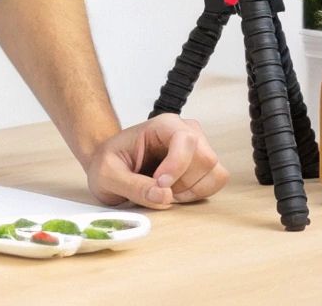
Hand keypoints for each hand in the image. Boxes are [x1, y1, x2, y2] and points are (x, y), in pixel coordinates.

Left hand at [85, 114, 229, 209]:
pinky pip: (214, 182)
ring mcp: (197, 148)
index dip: (178, 165)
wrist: (109, 164)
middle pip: (205, 159)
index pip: (186, 140)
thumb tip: (164, 196)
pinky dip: (196, 193)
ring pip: (214, 172)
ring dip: (191, 189)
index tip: (160, 183)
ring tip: (166, 190)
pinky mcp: (201, 165)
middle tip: (158, 188)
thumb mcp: (107, 175)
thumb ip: (133, 186)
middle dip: (183, 182)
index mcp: (163, 125)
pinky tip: (176, 192)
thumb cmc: (108, 163)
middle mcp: (186, 131)